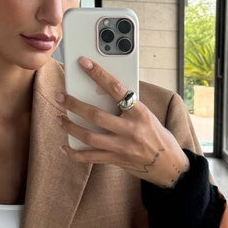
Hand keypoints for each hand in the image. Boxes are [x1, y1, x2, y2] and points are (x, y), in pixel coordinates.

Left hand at [55, 57, 190, 187]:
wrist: (167, 164)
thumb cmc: (156, 135)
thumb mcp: (146, 115)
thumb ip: (127, 106)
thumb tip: (102, 92)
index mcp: (139, 113)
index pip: (116, 89)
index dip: (98, 74)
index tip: (84, 63)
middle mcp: (129, 130)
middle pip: (95, 115)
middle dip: (74, 104)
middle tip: (60, 96)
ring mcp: (121, 147)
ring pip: (89, 136)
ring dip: (70, 127)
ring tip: (59, 119)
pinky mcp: (115, 160)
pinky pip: (90, 157)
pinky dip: (75, 153)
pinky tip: (65, 148)